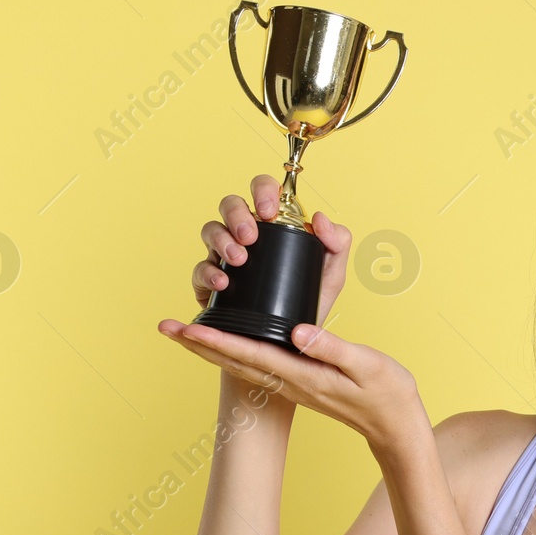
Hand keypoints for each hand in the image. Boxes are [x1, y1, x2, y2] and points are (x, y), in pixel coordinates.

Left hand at [162, 188, 425, 454]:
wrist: (395, 426)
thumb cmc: (387, 394)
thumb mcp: (367, 365)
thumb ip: (332, 348)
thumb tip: (297, 332)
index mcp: (302, 376)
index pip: (250, 354)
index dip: (216, 340)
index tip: (186, 327)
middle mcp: (289, 383)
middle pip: (233, 361)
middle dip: (197, 344)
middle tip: (165, 326)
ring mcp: (291, 385)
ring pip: (240, 365)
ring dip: (209, 349)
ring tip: (183, 333)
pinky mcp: (297, 382)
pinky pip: (254, 365)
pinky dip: (232, 351)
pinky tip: (225, 342)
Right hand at [190, 173, 345, 327]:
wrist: (291, 343)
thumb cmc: (309, 301)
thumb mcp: (331, 275)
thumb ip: (337, 243)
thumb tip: (320, 217)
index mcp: (273, 225)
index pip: (263, 191)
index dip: (262, 191)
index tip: (269, 210)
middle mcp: (245, 235)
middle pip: (230, 204)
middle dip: (237, 214)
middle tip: (251, 235)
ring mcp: (223, 256)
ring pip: (210, 230)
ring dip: (222, 240)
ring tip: (239, 259)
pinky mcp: (209, 283)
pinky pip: (199, 269)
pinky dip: (208, 272)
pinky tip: (223, 282)